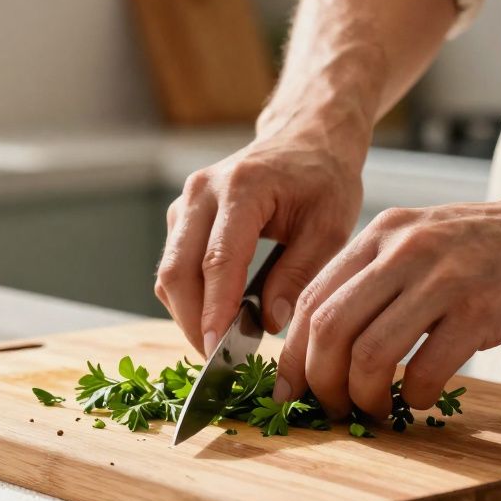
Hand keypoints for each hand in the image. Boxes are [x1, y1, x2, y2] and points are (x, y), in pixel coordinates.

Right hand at [156, 129, 366, 356]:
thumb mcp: (331, 226)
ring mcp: (186, 204)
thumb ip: (300, 274)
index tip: (219, 352)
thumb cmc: (324, 179)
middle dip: (194, 323)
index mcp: (241, 188)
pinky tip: (221, 318)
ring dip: (190, 315)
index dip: (214, 312)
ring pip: (169, 274)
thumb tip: (271, 323)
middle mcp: (202, 192)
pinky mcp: (182, 218)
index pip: (217, 260)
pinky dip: (192, 299)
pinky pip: (175, 267)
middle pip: (177, 271)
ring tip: (226, 344)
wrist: (306, 139)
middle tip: (221, 361)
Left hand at [272, 193, 500, 418]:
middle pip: (329, 329)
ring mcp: (444, 277)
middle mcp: (405, 250)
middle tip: (331, 408)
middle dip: (320, 382)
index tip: (290, 391)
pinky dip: (412, 395)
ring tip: (373, 410)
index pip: (313, 300)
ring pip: (370, 352)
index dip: (293, 355)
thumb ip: (379, 278)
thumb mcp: (425, 243)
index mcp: (382, 234)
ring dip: (362, 396)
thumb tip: (328, 345)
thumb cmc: (497, 248)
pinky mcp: (483, 307)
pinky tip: (419, 398)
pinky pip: (426, 367)